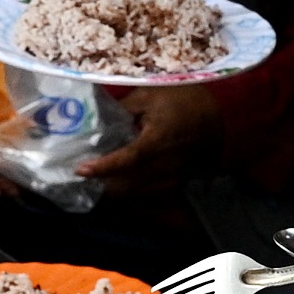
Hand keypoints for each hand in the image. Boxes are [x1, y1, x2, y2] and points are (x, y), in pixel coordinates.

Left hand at [76, 76, 223, 192]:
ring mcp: (173, 178)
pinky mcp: (176, 186)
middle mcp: (167, 164)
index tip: (81, 169)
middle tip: (76, 181)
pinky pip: (147, 197)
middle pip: (128, 184)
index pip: (129, 158)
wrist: (217, 118)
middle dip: (100, 186)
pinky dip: (128, 196)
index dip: (104, 167)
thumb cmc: (182, 101)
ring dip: (112, 194)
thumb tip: (94, 119)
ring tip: (89, 186)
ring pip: (136, 195)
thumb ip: (122, 109)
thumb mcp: (149, 95)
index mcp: (159, 139)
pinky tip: (112, 189)